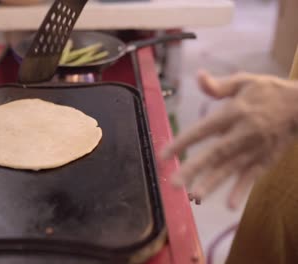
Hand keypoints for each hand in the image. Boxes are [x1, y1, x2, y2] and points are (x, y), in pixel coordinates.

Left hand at [161, 70, 297, 208]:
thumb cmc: (269, 92)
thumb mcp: (245, 81)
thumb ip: (219, 85)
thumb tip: (198, 76)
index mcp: (234, 112)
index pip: (203, 130)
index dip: (183, 142)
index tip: (163, 155)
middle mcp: (243, 133)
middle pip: (215, 153)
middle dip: (194, 168)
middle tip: (174, 183)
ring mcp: (255, 149)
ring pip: (231, 168)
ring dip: (213, 183)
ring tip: (195, 196)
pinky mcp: (266, 159)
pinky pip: (252, 176)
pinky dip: (241, 190)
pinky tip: (230, 205)